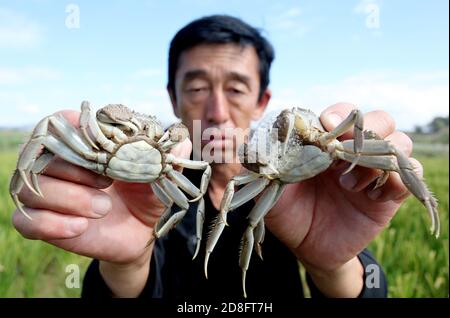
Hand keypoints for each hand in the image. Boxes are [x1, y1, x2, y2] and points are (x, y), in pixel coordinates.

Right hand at [12, 110, 191, 265]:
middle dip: (76, 168)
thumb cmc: (146, 195)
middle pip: (41, 153)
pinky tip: (81, 228)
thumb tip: (181, 140)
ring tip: (103, 208)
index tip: (103, 147)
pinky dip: (51, 224)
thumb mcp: (161, 176)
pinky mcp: (43, 223)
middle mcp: (59, 164)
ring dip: (68, 198)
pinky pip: (25, 220)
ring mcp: (48, 194)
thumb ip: (169, 156)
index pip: (60, 122)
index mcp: (84, 144)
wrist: (140, 233)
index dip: (77, 130)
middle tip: (108, 180)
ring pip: (31, 187)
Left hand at [264, 103, 417, 293]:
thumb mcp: (270, 190)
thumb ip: (264, 167)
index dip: (337, 114)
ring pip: (399, 142)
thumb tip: (253, 144)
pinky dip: (397, 180)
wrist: (308, 248)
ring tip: (348, 183)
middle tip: (342, 148)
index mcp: (326, 144)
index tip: (325, 124)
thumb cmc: (289, 213)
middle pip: (378, 120)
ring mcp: (373, 172)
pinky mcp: (388, 196)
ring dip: (377, 156)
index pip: (341, 113)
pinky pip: (408, 177)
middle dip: (365, 127)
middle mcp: (353, 152)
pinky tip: (371, 196)